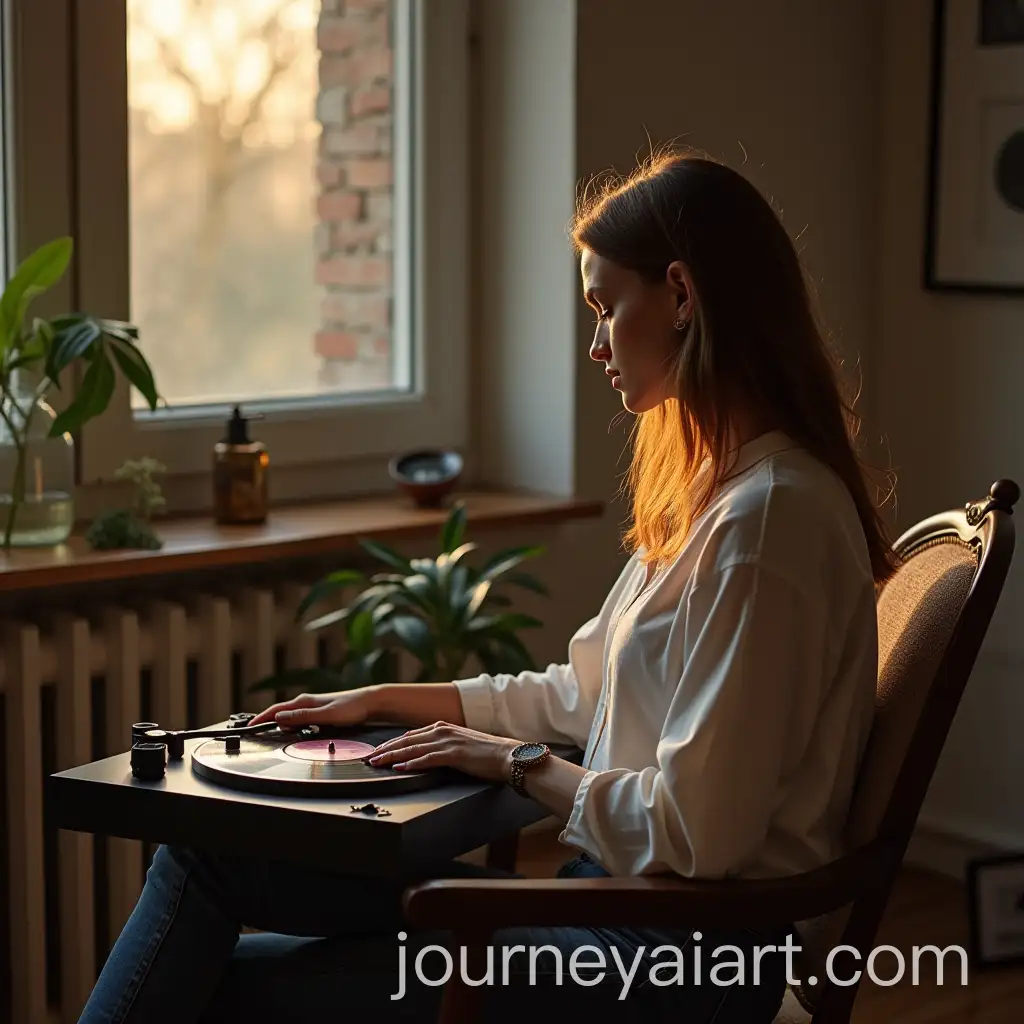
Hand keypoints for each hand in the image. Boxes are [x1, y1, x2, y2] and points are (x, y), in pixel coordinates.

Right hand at [247, 689, 374, 729]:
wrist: (369, 703)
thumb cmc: (351, 707)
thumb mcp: (326, 715)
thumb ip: (303, 716)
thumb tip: (280, 717)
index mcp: (304, 702)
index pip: (275, 710)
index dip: (260, 719)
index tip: (248, 727)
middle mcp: (305, 702)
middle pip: (279, 713)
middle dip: (266, 722)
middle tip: (254, 733)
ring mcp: (312, 707)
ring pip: (289, 716)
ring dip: (279, 724)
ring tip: (269, 734)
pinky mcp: (318, 712)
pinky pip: (299, 719)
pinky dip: (291, 725)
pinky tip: (293, 732)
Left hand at [366, 721, 518, 782]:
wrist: (508, 756)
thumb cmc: (487, 755)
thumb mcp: (461, 745)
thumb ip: (443, 748)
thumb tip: (427, 756)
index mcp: (443, 727)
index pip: (410, 735)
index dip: (392, 744)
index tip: (378, 751)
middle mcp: (442, 730)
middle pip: (406, 740)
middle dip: (385, 749)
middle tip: (369, 758)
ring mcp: (448, 741)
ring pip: (412, 748)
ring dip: (391, 756)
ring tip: (376, 763)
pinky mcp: (454, 754)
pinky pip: (427, 759)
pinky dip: (411, 764)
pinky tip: (399, 769)